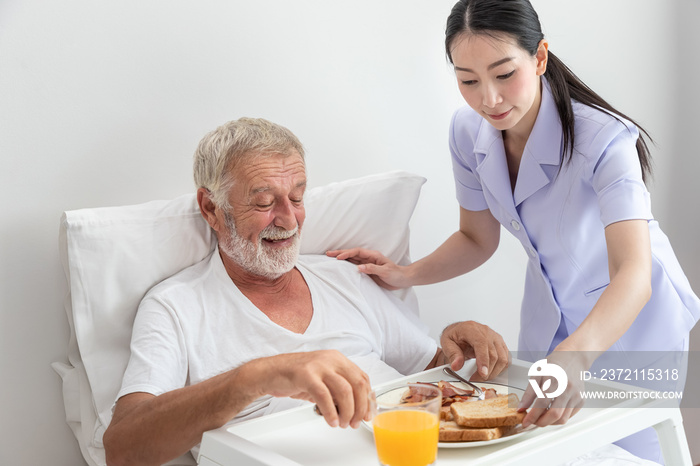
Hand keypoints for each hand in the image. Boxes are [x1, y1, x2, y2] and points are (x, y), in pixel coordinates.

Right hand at [247, 350, 372, 428]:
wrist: (271, 372)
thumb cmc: (296, 377)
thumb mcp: (323, 380)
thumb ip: (339, 390)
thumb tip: (356, 408)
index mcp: (338, 359)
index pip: (362, 378)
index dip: (368, 398)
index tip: (368, 413)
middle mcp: (331, 359)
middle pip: (357, 384)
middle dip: (360, 407)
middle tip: (355, 422)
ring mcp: (319, 365)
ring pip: (344, 391)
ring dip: (347, 412)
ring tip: (343, 423)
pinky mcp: (306, 375)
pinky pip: (324, 396)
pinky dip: (330, 412)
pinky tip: (331, 421)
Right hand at [326, 248, 409, 289]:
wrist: (402, 280)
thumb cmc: (396, 274)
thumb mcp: (385, 271)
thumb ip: (372, 268)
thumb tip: (358, 267)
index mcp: (373, 255)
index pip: (357, 252)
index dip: (347, 254)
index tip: (338, 257)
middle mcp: (369, 258)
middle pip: (352, 254)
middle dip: (340, 253)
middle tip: (328, 253)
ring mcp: (367, 264)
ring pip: (351, 260)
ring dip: (341, 259)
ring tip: (330, 258)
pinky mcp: (367, 271)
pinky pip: (354, 267)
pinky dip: (346, 266)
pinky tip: (340, 267)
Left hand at [439, 321, 508, 378]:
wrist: (460, 331)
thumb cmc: (454, 336)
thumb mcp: (446, 343)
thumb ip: (452, 354)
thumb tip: (456, 365)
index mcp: (472, 329)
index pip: (482, 344)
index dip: (484, 360)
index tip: (482, 373)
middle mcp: (486, 332)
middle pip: (494, 354)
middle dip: (487, 371)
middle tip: (476, 379)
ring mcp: (495, 337)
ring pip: (502, 358)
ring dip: (494, 372)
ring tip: (482, 376)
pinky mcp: (500, 343)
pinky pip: (506, 358)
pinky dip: (500, 368)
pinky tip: (490, 371)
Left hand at [518, 351, 585, 426]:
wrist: (573, 358)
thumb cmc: (554, 364)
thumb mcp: (536, 374)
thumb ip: (529, 393)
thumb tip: (521, 408)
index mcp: (554, 380)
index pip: (542, 404)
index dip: (532, 416)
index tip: (525, 422)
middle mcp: (567, 388)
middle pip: (554, 415)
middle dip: (541, 422)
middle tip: (533, 421)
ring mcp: (576, 395)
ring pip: (563, 419)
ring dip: (550, 422)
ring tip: (541, 417)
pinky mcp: (581, 400)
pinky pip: (569, 415)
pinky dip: (559, 418)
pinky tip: (552, 412)